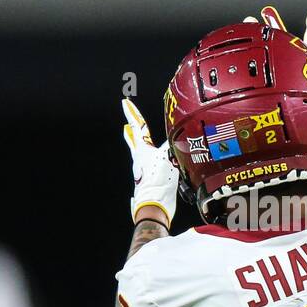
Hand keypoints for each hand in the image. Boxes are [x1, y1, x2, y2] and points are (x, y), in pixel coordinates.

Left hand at [121, 98, 178, 225]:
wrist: (155, 203)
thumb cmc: (158, 180)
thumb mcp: (167, 157)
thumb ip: (174, 145)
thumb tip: (181, 136)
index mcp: (142, 149)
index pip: (137, 126)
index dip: (131, 113)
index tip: (125, 103)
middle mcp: (140, 158)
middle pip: (134, 140)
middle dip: (132, 132)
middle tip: (126, 126)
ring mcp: (144, 169)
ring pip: (140, 153)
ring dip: (140, 146)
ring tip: (141, 142)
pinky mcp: (151, 179)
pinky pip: (151, 165)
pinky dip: (152, 160)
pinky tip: (157, 162)